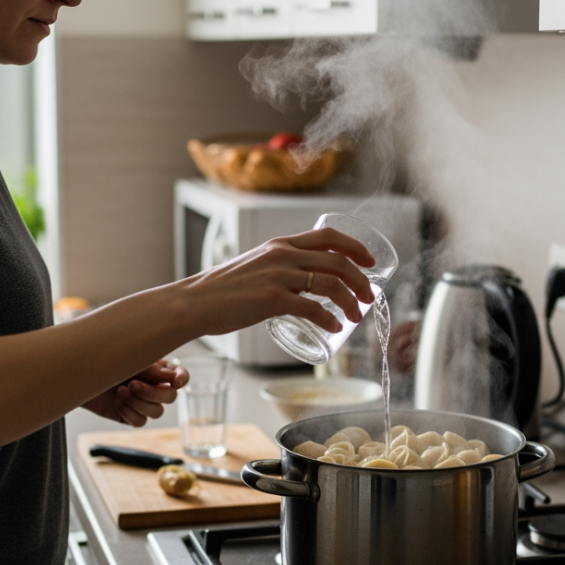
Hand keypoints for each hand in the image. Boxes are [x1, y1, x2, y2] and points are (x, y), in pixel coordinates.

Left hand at [82, 359, 188, 426]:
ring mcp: (141, 402)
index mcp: (157, 369)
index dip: (182, 379)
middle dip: (152, 392)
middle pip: (170, 397)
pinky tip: (116, 402)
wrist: (78, 373)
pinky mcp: (128, 415)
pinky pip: (140, 422)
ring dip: (139, 403)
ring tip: (120, 391)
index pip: (181, 376)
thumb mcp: (130, 360)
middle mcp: (153, 385)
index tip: (175, 381)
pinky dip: (130, 413)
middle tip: (132, 383)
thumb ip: (153, 370)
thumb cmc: (104, 359)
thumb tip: (173, 380)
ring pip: (156, 412)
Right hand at [182, 227, 376, 336]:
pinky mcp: (270, 299)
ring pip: (330, 283)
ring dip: (350, 302)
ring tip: (356, 317)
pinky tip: (335, 328)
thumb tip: (304, 286)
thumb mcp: (256, 267)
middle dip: (361, 280)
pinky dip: (329, 319)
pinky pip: (312, 308)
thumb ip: (279, 270)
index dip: (355, 247)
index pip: (328, 236)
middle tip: (369, 298)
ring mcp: (277, 276)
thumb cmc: (222, 291)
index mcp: (280, 244)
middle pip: (337, 261)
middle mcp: (281, 255)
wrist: (194, 302)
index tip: (369, 262)